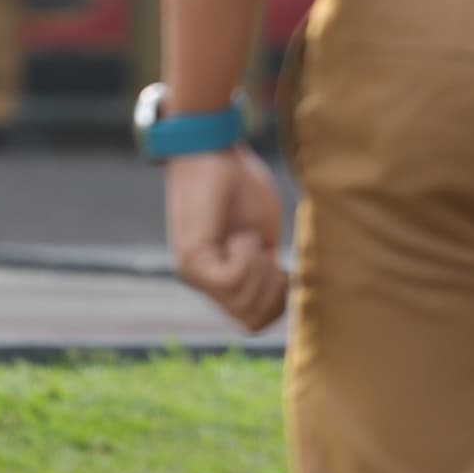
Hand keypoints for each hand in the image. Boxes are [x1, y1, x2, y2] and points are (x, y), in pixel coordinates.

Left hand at [165, 148, 287, 331]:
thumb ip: (266, 272)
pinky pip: (231, 281)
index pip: (256, 323)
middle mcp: (205, 283)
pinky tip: (238, 234)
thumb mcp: (264, 238)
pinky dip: (247, 258)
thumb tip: (282, 304)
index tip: (279, 264)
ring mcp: (194, 275)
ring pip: (244, 305)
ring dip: (259, 269)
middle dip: (271, 289)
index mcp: (223, 281)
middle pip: (253, 322)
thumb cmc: (241, 185)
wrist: (213, 149)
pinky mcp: (191, 259)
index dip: (279, 301)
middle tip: (263, 248)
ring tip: (247, 237)